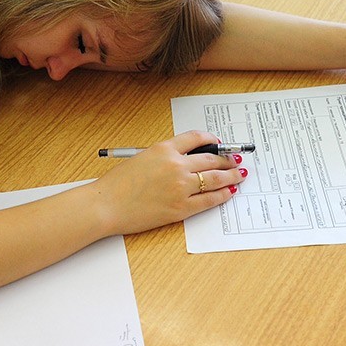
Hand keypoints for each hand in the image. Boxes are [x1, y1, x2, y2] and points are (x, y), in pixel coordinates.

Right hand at [91, 130, 246, 235]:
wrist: (107, 204)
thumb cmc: (118, 184)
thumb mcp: (141, 158)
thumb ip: (164, 157)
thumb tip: (185, 161)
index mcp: (164, 149)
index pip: (196, 138)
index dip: (212, 139)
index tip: (218, 143)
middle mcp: (176, 165)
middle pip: (211, 159)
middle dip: (227, 159)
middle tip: (235, 160)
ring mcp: (181, 187)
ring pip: (215, 179)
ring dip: (231, 176)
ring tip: (239, 174)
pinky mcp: (181, 208)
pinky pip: (209, 200)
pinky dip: (222, 195)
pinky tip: (228, 192)